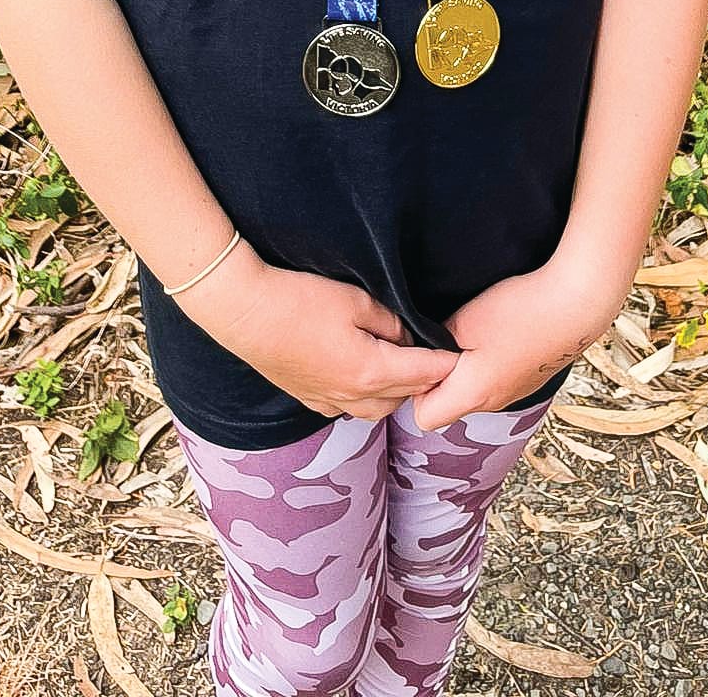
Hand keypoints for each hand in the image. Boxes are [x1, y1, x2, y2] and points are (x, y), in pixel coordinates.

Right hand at [176, 248, 458, 421]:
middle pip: (403, 397)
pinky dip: (364, 398)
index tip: (464, 354)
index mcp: (371, 372)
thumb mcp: (355, 300)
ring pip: (376, 409)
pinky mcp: (307, 398)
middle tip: (433, 356)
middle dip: (422, 380)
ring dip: (394, 392)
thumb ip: (390, 322)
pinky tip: (362, 377)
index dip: (446, 363)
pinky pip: (348, 408)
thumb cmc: (300, 299)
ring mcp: (327, 401)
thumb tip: (406, 337)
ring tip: (400, 366)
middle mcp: (353, 396)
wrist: (243, 311)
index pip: (423, 374)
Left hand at [409, 256, 629, 430]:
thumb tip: (422, 352)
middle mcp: (493, 404)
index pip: (423, 417)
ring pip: (471, 391)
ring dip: (464, 367)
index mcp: (472, 396)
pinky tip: (497, 332)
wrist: (575, 304)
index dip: (415, 387)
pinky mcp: (528, 379)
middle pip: (448, 404)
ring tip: (473, 332)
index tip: (423, 355)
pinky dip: (486, 362)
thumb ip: (435, 342)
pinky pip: (494, 380)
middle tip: (444, 337)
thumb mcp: (464, 321)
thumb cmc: (519, 312)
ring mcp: (513, 393)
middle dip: (438, 376)